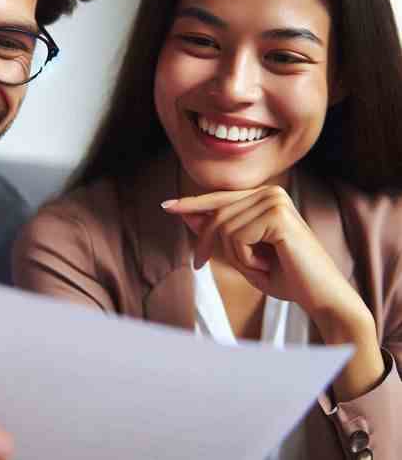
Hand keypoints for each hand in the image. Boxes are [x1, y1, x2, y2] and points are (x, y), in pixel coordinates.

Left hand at [162, 185, 385, 401]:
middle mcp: (270, 192)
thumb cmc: (287, 278)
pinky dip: (246, 259)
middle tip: (199, 264)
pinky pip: (237, 238)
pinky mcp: (277, 215)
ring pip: (224, 229)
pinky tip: (269, 264)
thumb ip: (219, 235)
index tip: (167, 207)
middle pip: (216, 215)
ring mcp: (274, 201)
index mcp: (264, 197)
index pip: (219, 198)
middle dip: (205, 243)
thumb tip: (188, 217)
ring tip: (263, 266)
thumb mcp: (243, 255)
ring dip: (237, 258)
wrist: (323, 299)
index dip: (192, 205)